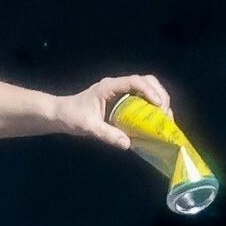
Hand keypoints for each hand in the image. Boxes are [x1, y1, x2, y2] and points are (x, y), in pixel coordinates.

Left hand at [55, 73, 172, 150]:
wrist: (60, 115)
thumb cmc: (71, 117)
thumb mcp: (87, 127)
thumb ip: (106, 134)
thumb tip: (127, 144)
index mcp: (109, 86)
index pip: (135, 82)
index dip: (150, 91)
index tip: (159, 106)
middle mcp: (117, 85)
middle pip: (146, 81)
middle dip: (160, 95)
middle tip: (166, 115)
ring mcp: (120, 91)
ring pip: (146, 88)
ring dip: (159, 100)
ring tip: (164, 118)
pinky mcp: (121, 99)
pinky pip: (141, 98)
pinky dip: (151, 107)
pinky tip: (155, 121)